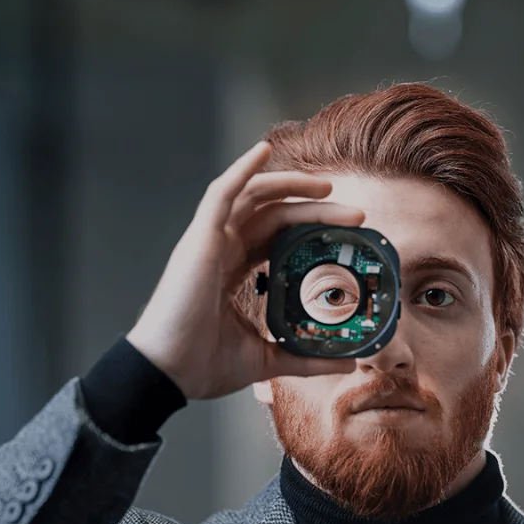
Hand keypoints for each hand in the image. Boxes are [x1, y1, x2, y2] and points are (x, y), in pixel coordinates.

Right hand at [126, 141, 362, 399]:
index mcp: (232, 272)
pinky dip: (241, 169)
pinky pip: (221, 193)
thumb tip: (349, 364)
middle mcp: (222, 250)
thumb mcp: (267, 358)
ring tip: (328, 187)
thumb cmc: (202, 365)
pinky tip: (262, 151)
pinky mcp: (199, 239)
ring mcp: (209, 242)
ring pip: (253, 196)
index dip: (310, 229)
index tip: (348, 234)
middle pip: (274, 214)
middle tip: (355, 215)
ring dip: (290, 184)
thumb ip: (304, 357)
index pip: (277, 237)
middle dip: (315, 209)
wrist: (168, 373)